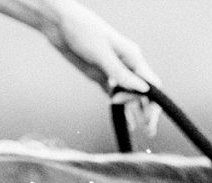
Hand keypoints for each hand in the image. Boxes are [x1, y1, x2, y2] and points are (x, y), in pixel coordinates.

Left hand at [45, 0, 159, 134]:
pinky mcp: (101, 76)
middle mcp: (126, 65)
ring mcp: (114, 71)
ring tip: (145, 131)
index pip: (150, 83)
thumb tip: (143, 90)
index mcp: (132, 57)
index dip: (153, 102)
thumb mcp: (102, 53)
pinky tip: (128, 123)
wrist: (58, 23)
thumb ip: (121, 73)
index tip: (148, 118)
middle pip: (143, 92)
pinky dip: (122, 109)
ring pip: (131, 95)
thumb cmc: (82, 30)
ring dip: (137, 112)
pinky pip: (115, 95)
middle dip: (148, 111)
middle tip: (149, 130)